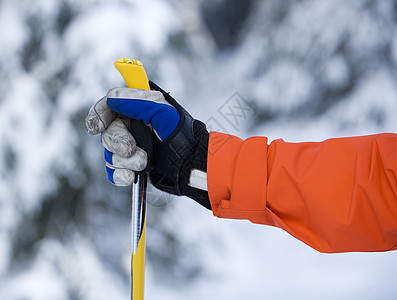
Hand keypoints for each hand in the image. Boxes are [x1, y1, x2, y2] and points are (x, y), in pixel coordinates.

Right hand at [85, 82, 210, 208]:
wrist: (191, 164)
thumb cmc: (181, 135)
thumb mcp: (163, 113)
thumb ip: (138, 102)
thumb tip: (112, 98)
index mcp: (137, 108)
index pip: (108, 105)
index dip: (98, 114)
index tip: (96, 126)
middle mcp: (131, 126)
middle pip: (107, 132)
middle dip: (118, 142)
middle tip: (132, 148)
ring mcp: (130, 147)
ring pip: (109, 154)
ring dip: (125, 160)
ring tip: (145, 162)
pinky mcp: (131, 166)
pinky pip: (114, 172)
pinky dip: (120, 175)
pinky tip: (132, 176)